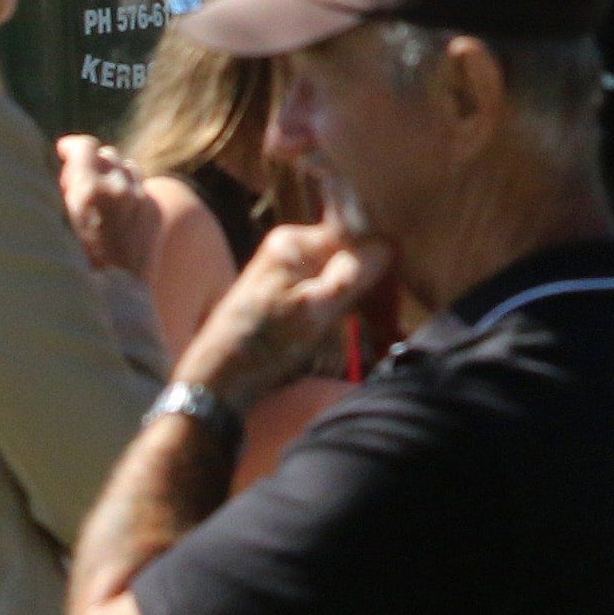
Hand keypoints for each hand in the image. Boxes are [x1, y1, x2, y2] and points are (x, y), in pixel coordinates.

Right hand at [57, 136, 165, 280]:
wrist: (112, 302)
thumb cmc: (71, 269)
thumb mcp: (53, 227)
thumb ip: (58, 194)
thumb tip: (62, 174)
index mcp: (89, 189)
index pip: (85, 147)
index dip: (71, 147)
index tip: (63, 152)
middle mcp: (119, 189)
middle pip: (107, 155)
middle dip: (91, 162)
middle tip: (76, 179)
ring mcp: (141, 201)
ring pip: (128, 168)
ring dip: (113, 173)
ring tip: (99, 191)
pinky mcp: (154, 215)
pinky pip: (141, 189)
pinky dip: (129, 191)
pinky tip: (118, 208)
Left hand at [182, 216, 388, 402]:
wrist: (218, 379)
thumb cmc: (265, 343)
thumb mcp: (316, 310)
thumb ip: (353, 274)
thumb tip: (388, 244)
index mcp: (295, 241)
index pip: (355, 235)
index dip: (378, 261)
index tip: (394, 293)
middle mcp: (290, 247)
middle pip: (347, 253)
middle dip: (371, 281)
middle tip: (389, 317)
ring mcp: (286, 270)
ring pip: (339, 273)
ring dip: (360, 297)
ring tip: (378, 326)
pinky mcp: (284, 292)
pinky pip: (325, 288)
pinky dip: (342, 305)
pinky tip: (353, 327)